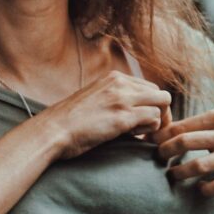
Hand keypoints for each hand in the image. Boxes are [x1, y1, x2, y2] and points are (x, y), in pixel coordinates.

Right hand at [40, 70, 171, 159]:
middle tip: (148, 129)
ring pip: (162, 104)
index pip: (149, 86)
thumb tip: (134, 108)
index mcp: (114, 77)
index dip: (151, 105)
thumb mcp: (96, 97)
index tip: (143, 120)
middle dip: (160, 112)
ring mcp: (122, 99)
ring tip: (138, 133)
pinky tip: (134, 136)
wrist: (52, 130)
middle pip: (160, 93)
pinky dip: (149, 129)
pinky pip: (153, 118)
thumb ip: (115, 96)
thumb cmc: (71, 120)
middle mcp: (121, 83)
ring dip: (155, 122)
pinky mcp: (122, 117)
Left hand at [152, 108, 213, 195]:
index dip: (162, 135)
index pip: (182, 125)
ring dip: (179, 172)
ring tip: (173, 174)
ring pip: (198, 166)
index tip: (151, 141)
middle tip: (159, 157)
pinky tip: (199, 187)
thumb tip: (162, 130)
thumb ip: (198, 123)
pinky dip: (204, 189)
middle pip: (185, 142)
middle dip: (165, 151)